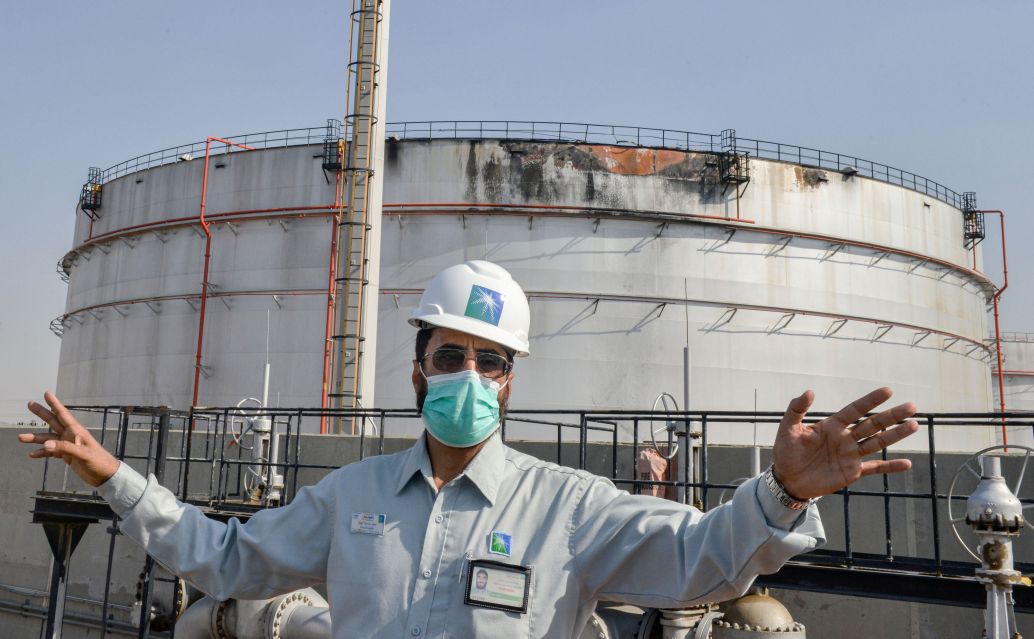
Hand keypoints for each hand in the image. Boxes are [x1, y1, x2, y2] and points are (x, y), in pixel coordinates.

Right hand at [19, 391, 119, 487]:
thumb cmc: (99, 462)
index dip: (55, 404)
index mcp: (77, 431)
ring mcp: (68, 446)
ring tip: (21, 437)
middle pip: (53, 422)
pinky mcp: (67, 456)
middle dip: (41, 413)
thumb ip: (65, 448)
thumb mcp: (83, 454)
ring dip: (35, 438)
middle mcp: (71, 436)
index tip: (47, 393)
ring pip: (48, 439)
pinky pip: (51, 452)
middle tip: (30, 404)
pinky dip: (42, 453)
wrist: (105, 476)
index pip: (63, 414)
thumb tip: (45, 444)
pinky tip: (33, 454)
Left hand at [772, 387, 917, 499]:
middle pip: (873, 424)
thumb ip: (796, 410)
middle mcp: (846, 438)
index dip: (871, 401)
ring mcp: (851, 455)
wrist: (787, 479)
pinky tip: (906, 463)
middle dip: (892, 416)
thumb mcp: (787, 429)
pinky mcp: (852, 472)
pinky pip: (875, 468)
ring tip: (914, 425)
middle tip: (912, 406)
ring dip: (896, 435)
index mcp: (832, 425)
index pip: (855, 410)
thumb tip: (809, 391)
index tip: (888, 390)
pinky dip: (890, 467)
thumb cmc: (786, 452)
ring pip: (878, 443)